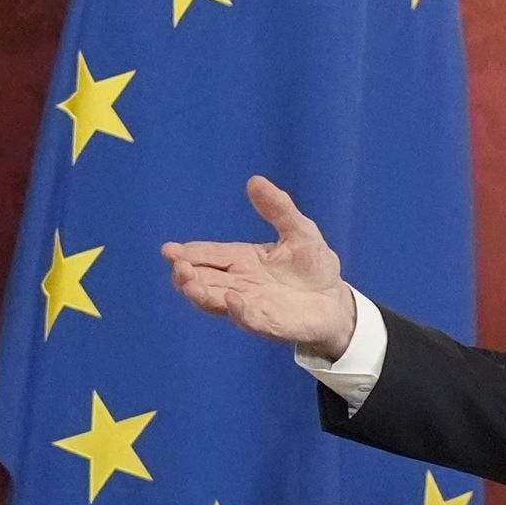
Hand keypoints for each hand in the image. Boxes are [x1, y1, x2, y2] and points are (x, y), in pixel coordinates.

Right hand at [164, 175, 360, 354]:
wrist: (336, 300)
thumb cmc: (313, 265)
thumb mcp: (299, 230)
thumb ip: (278, 208)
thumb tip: (255, 180)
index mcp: (243, 260)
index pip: (209, 255)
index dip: (188, 253)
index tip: (169, 249)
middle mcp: (240, 284)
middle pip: (204, 280)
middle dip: (187, 275)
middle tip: (177, 266)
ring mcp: (252, 305)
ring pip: (217, 302)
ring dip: (201, 294)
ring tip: (189, 283)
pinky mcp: (271, 324)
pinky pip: (250, 320)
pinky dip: (240, 312)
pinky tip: (232, 301)